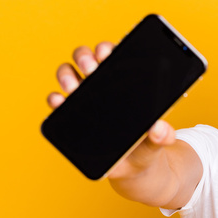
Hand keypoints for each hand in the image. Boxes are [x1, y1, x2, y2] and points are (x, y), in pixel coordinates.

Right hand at [47, 42, 176, 178]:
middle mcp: (102, 84)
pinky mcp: (71, 115)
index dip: (107, 49)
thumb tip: (159, 128)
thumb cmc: (147, 146)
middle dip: (85, 57)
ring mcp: (84, 98)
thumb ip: (163, 135)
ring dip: (66, 74)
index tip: (107, 54)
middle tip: (91, 69)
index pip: (115, 54)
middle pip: (87, 58)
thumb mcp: (158, 141)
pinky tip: (59, 102)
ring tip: (73, 87)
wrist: (134, 168)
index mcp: (127, 81)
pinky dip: (54, 99)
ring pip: (68, 73)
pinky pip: (56, 101)